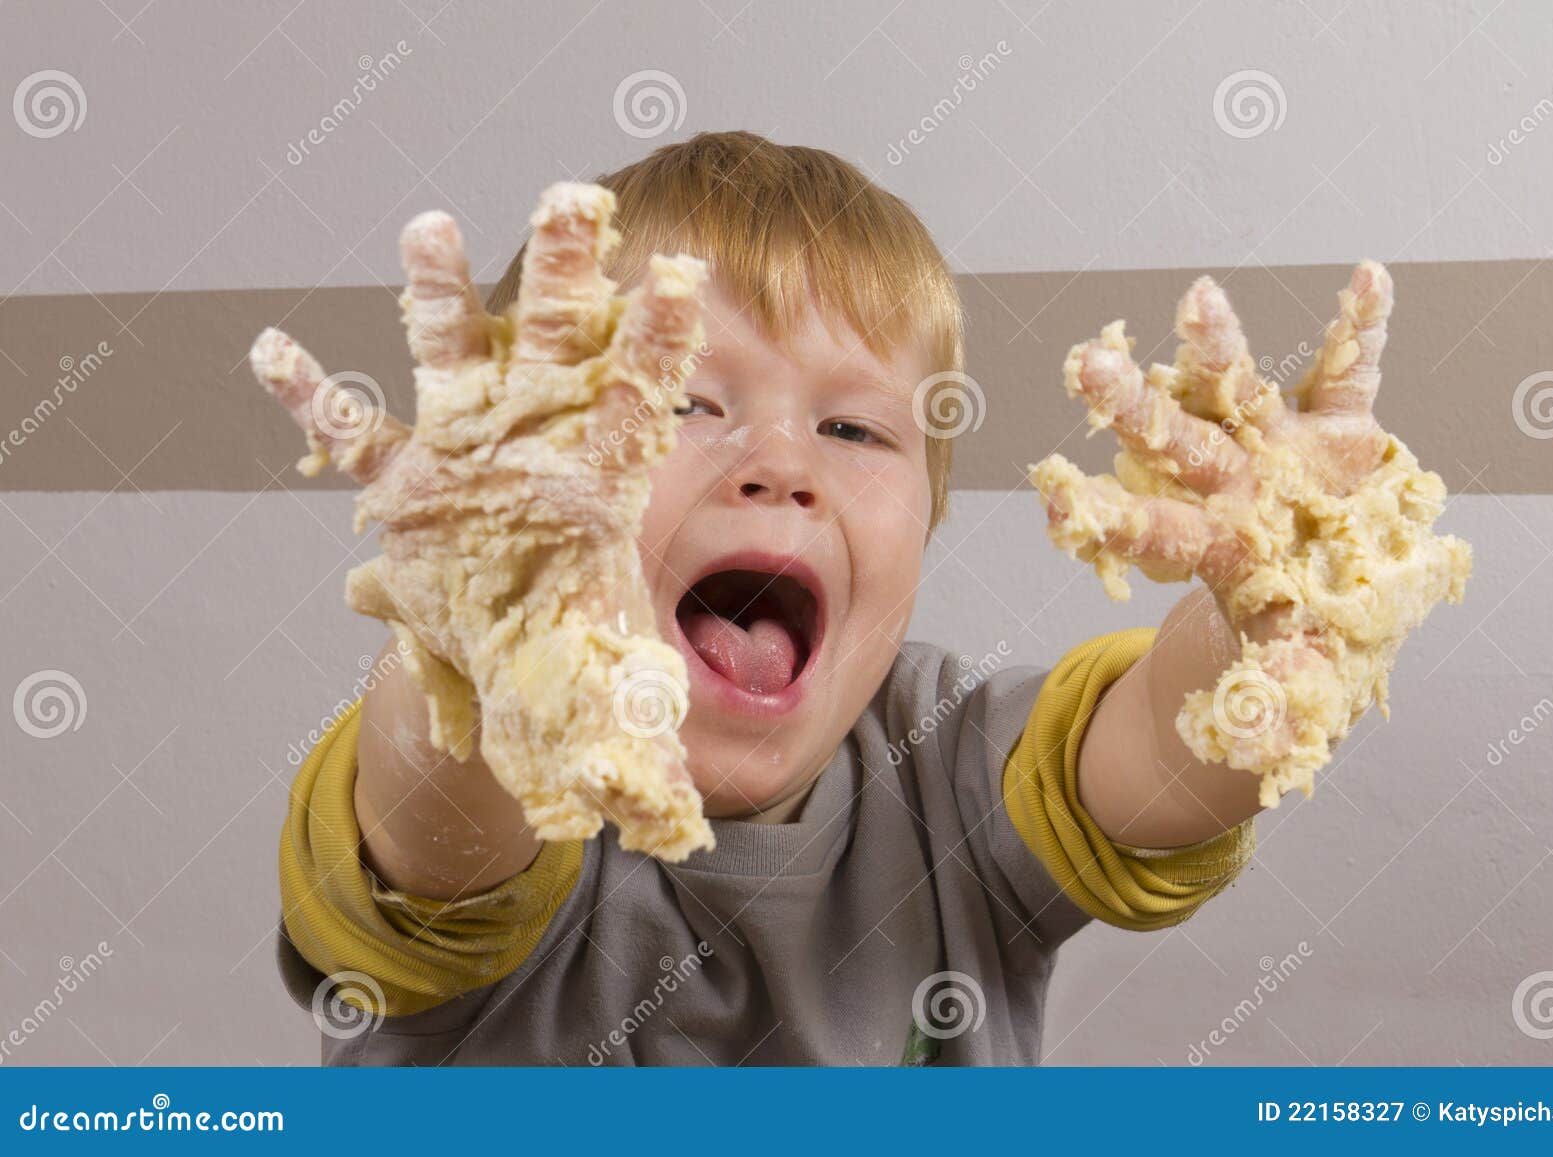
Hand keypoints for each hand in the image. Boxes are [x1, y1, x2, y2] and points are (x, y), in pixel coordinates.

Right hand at [250, 182, 713, 859]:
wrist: (511, 662)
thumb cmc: (573, 661)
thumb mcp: (608, 707)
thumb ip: (642, 759)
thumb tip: (672, 832)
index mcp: (599, 499)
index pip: (641, 409)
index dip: (660, 346)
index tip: (680, 272)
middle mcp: (536, 458)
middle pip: (552, 356)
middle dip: (559, 281)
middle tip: (569, 199)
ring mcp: (468, 462)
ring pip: (454, 364)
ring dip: (441, 299)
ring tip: (426, 224)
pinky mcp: (403, 487)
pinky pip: (352, 435)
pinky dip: (313, 399)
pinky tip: (271, 350)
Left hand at [1030, 262, 1470, 805]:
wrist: (1335, 585)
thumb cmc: (1295, 628)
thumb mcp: (1285, 676)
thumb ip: (1271, 700)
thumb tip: (1260, 750)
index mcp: (1211, 544)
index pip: (1150, 529)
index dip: (1107, 518)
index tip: (1055, 501)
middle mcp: (1232, 483)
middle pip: (1174, 443)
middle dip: (1133, 406)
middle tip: (1083, 364)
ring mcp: (1281, 449)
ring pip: (1241, 391)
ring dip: (1220, 347)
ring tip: (1198, 294)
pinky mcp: (1339, 428)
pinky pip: (1351, 374)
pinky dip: (1362, 329)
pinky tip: (1369, 277)